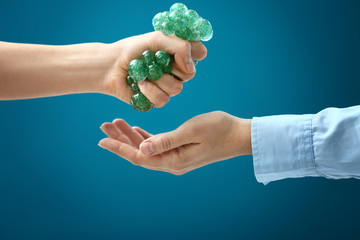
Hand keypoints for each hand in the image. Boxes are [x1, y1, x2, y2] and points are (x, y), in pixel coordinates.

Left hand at [98, 111, 251, 174]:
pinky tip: (135, 129)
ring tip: (115, 123)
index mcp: (173, 160)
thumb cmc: (219, 129)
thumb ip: (166, 140)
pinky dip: (145, 136)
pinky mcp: (180, 150)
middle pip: (139, 153)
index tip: (102, 140)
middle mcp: (172, 162)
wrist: (239, 135)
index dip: (119, 148)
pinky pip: (157, 145)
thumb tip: (142, 148)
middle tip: (104, 126)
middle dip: (120, 140)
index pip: (139, 157)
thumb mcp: (191, 131)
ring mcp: (176, 157)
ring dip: (131, 136)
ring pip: (146, 148)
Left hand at [102, 31, 206, 107]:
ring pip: (176, 89)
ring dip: (157, 79)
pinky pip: (162, 100)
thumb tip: (190, 67)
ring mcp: (167, 86)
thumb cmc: (133, 49)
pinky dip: (148, 91)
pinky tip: (139, 84)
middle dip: (170, 67)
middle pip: (189, 74)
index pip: (200, 53)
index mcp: (179, 53)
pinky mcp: (157, 100)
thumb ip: (180, 47)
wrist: (110, 65)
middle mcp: (176, 70)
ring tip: (143, 73)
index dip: (191, 53)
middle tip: (155, 60)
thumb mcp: (157, 39)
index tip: (177, 50)